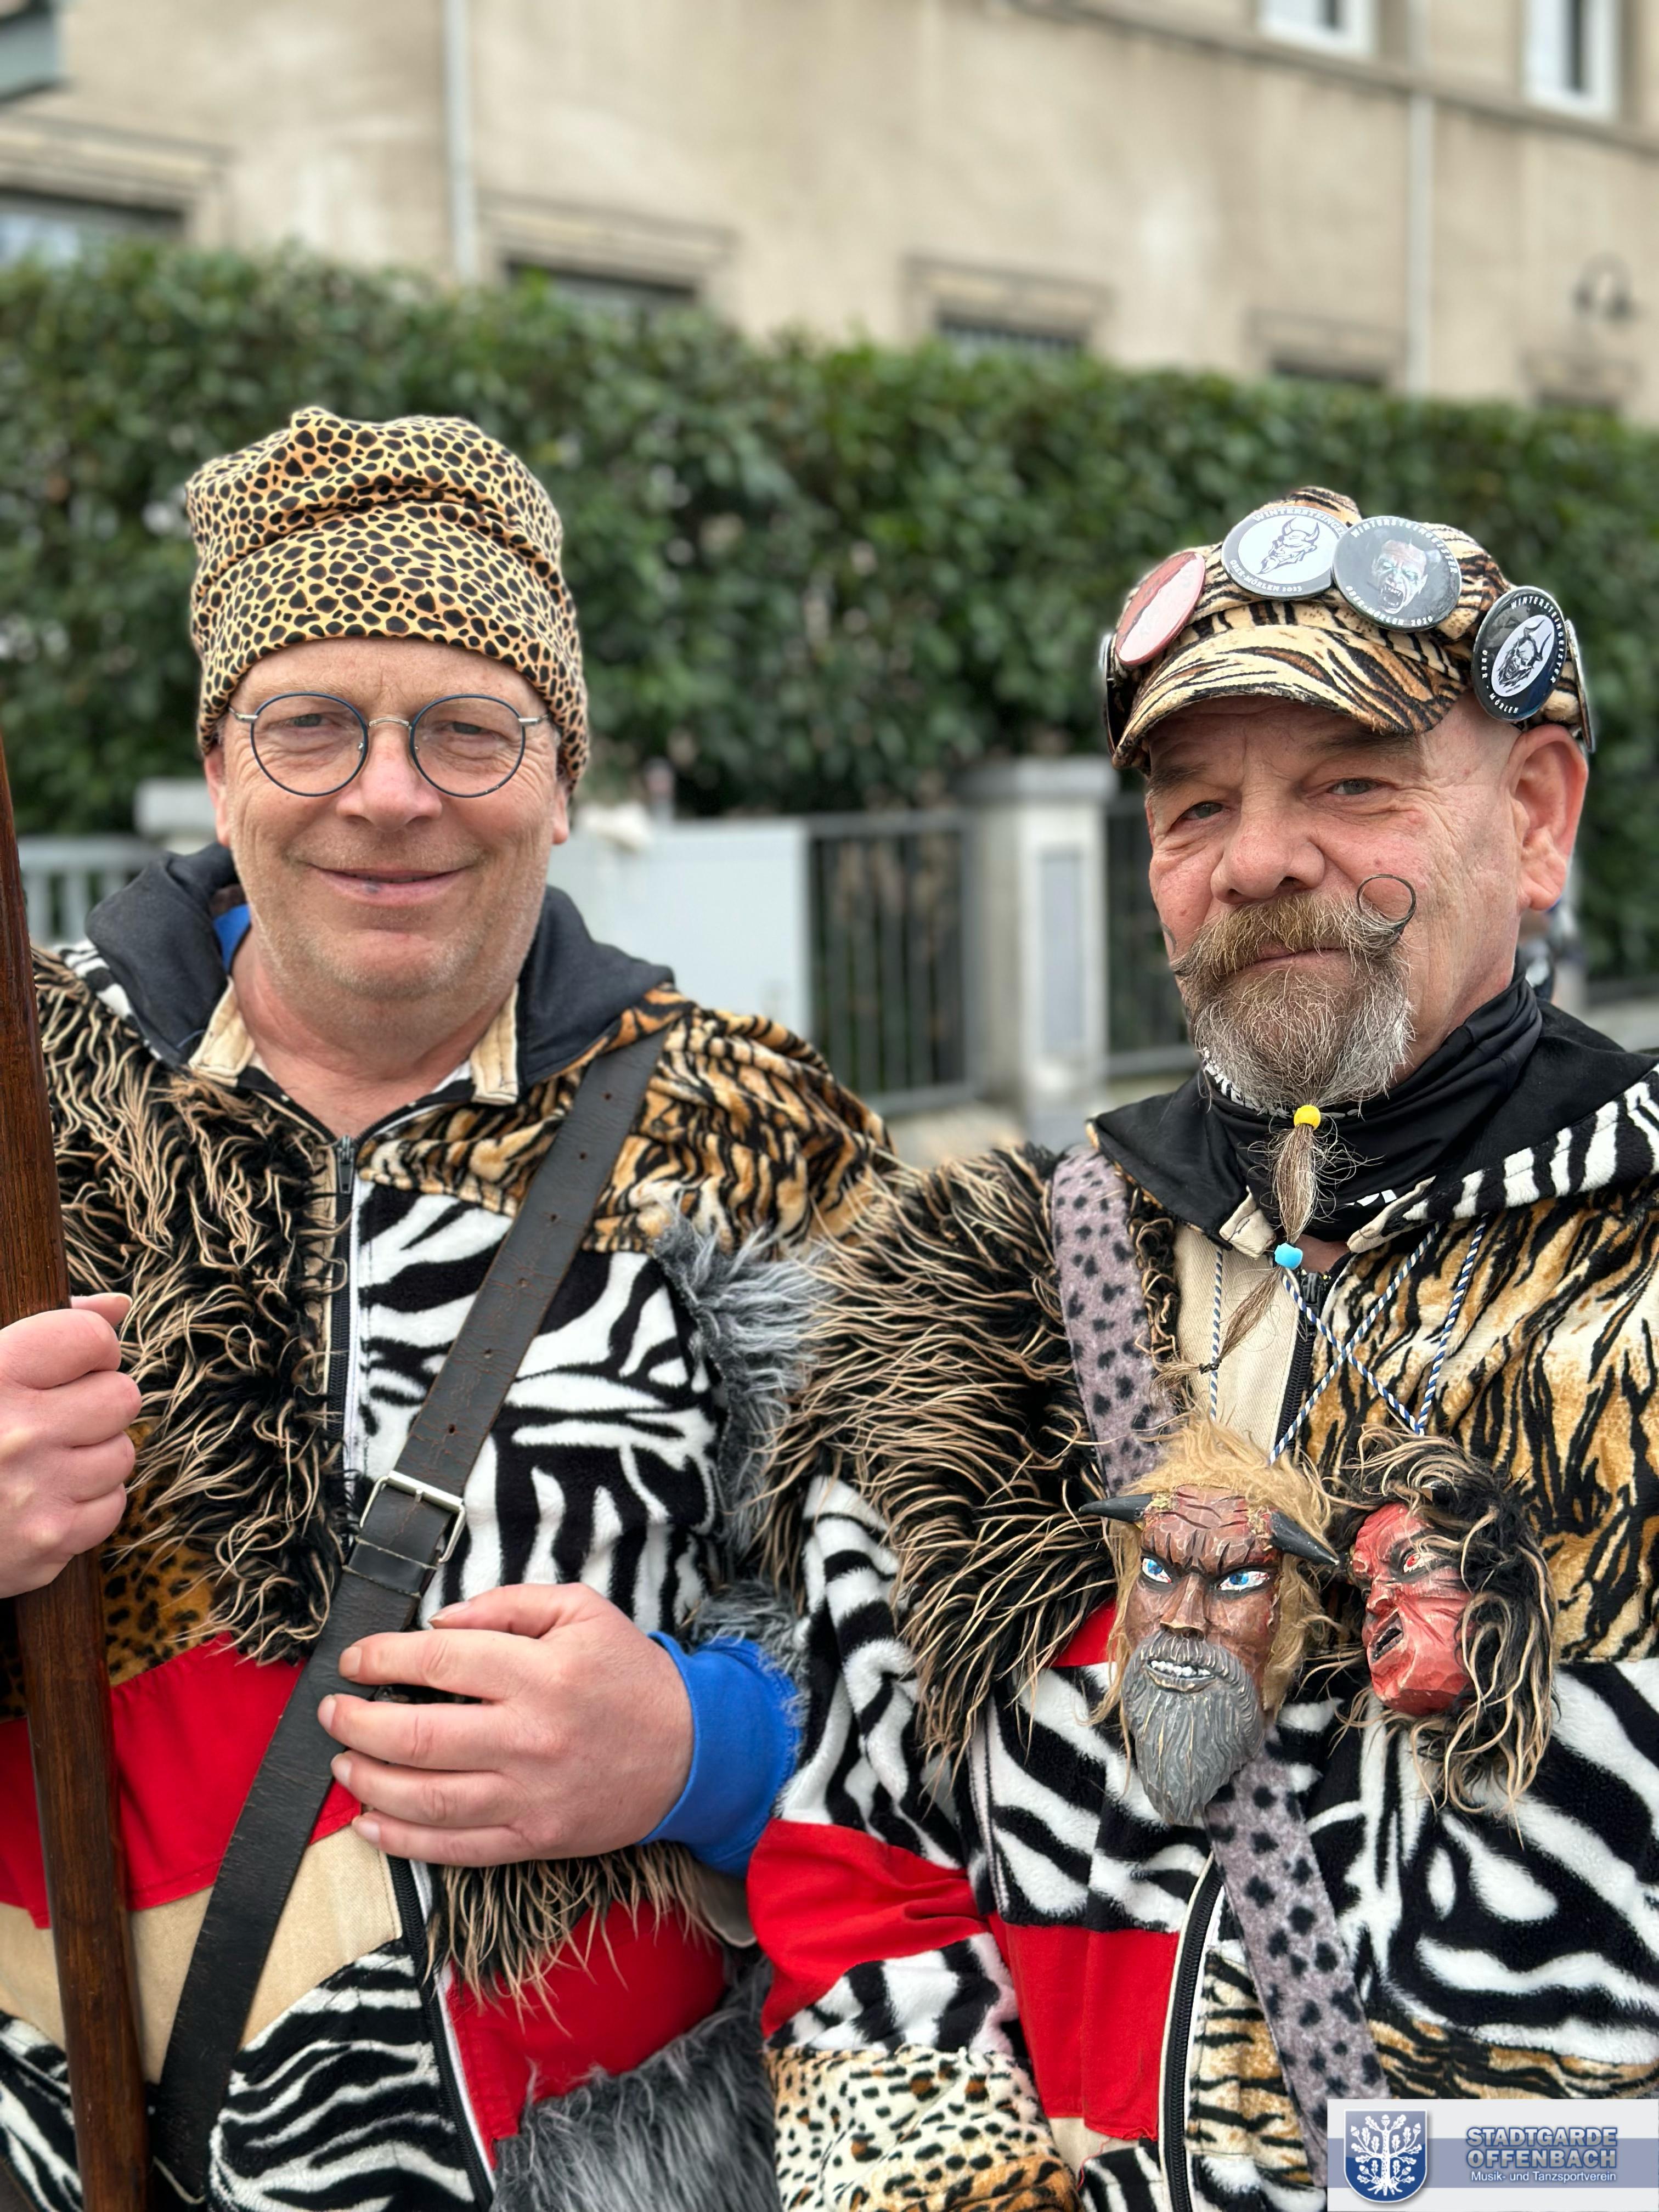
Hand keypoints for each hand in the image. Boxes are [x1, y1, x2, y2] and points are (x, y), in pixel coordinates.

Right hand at [0, 1295, 137, 1599]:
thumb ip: (44, 1330)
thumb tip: (116, 1305)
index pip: (92, 1338)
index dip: (88, 1350)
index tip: (69, 1367)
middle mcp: (21, 1432)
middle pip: (121, 1397)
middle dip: (96, 1404)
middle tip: (57, 1418)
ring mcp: (37, 1492)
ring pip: (121, 1454)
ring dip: (92, 1456)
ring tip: (43, 1461)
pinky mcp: (48, 1542)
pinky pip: (110, 1508)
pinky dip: (85, 1505)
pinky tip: (43, 1499)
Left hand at [318, 1582, 693, 1865]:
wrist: (690, 1750)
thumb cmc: (629, 1674)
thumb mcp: (582, 1610)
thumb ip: (509, 1604)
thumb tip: (440, 1621)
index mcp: (541, 1672)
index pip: (439, 1662)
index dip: (382, 1658)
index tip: (353, 1660)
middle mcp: (531, 1736)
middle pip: (420, 1736)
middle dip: (358, 1724)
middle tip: (331, 1712)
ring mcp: (530, 1795)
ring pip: (428, 1799)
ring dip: (369, 1783)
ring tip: (341, 1765)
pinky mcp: (534, 1838)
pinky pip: (456, 1849)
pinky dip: (404, 1842)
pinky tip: (370, 1825)